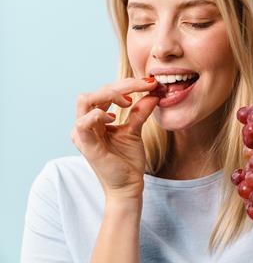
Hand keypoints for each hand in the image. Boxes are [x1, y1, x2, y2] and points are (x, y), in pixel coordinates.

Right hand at [70, 77, 160, 199]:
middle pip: (94, 92)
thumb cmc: (127, 160)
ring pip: (86, 100)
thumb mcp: (135, 130)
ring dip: (110, 95)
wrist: (128, 186)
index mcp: (94, 120)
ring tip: (129, 102)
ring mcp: (82, 135)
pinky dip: (98, 114)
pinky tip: (114, 117)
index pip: (104, 92)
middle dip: (121, 85)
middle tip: (145, 85)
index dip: (126, 84)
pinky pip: (83, 123)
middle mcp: (84, 124)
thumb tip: (153, 93)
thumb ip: (140, 111)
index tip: (149, 83)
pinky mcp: (86, 146)